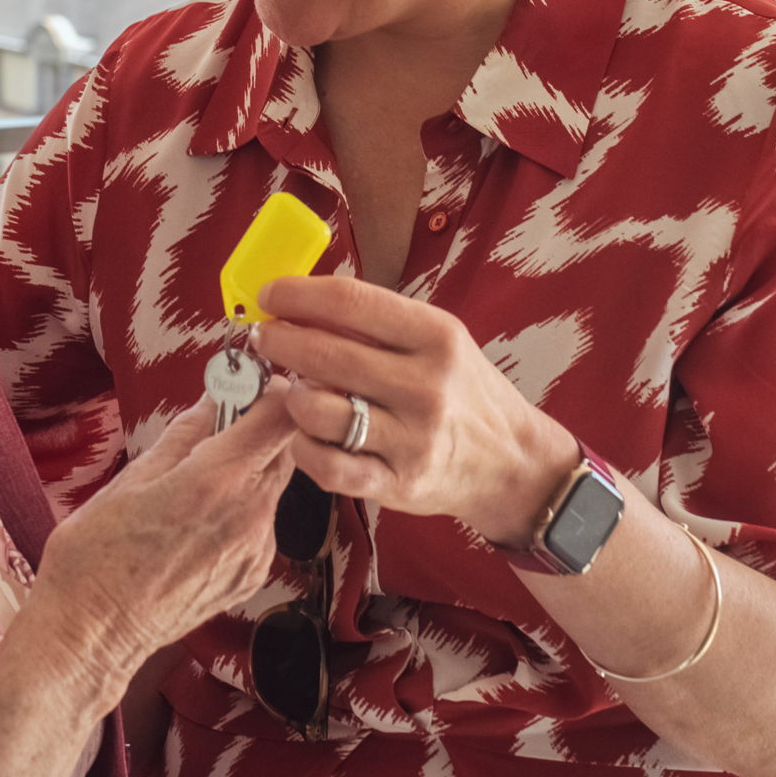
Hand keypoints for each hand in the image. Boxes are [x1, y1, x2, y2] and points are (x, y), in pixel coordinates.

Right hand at [26, 390, 299, 694]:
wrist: (94, 633)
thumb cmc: (96, 554)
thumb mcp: (132, 478)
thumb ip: (184, 435)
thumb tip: (212, 398)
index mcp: (217, 481)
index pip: (280, 414)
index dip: (271, 389)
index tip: (248, 380)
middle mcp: (250, 515)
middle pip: (284, 448)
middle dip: (260, 426)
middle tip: (220, 418)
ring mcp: (257, 550)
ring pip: (273, 486)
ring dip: (249, 468)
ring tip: (198, 476)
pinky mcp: (253, 574)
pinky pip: (262, 523)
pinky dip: (242, 508)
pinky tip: (199, 520)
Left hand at [249, 276, 577, 545]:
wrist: (511, 462)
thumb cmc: (464, 392)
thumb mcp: (438, 342)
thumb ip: (380, 324)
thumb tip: (304, 302)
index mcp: (437, 337)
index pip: (352, 302)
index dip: (298, 294)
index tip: (271, 293)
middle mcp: (426, 386)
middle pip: (327, 354)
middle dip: (280, 340)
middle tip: (264, 337)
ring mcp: (412, 439)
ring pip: (320, 411)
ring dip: (293, 395)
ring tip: (293, 388)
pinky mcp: (397, 483)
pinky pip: (329, 465)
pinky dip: (304, 446)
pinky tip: (304, 432)